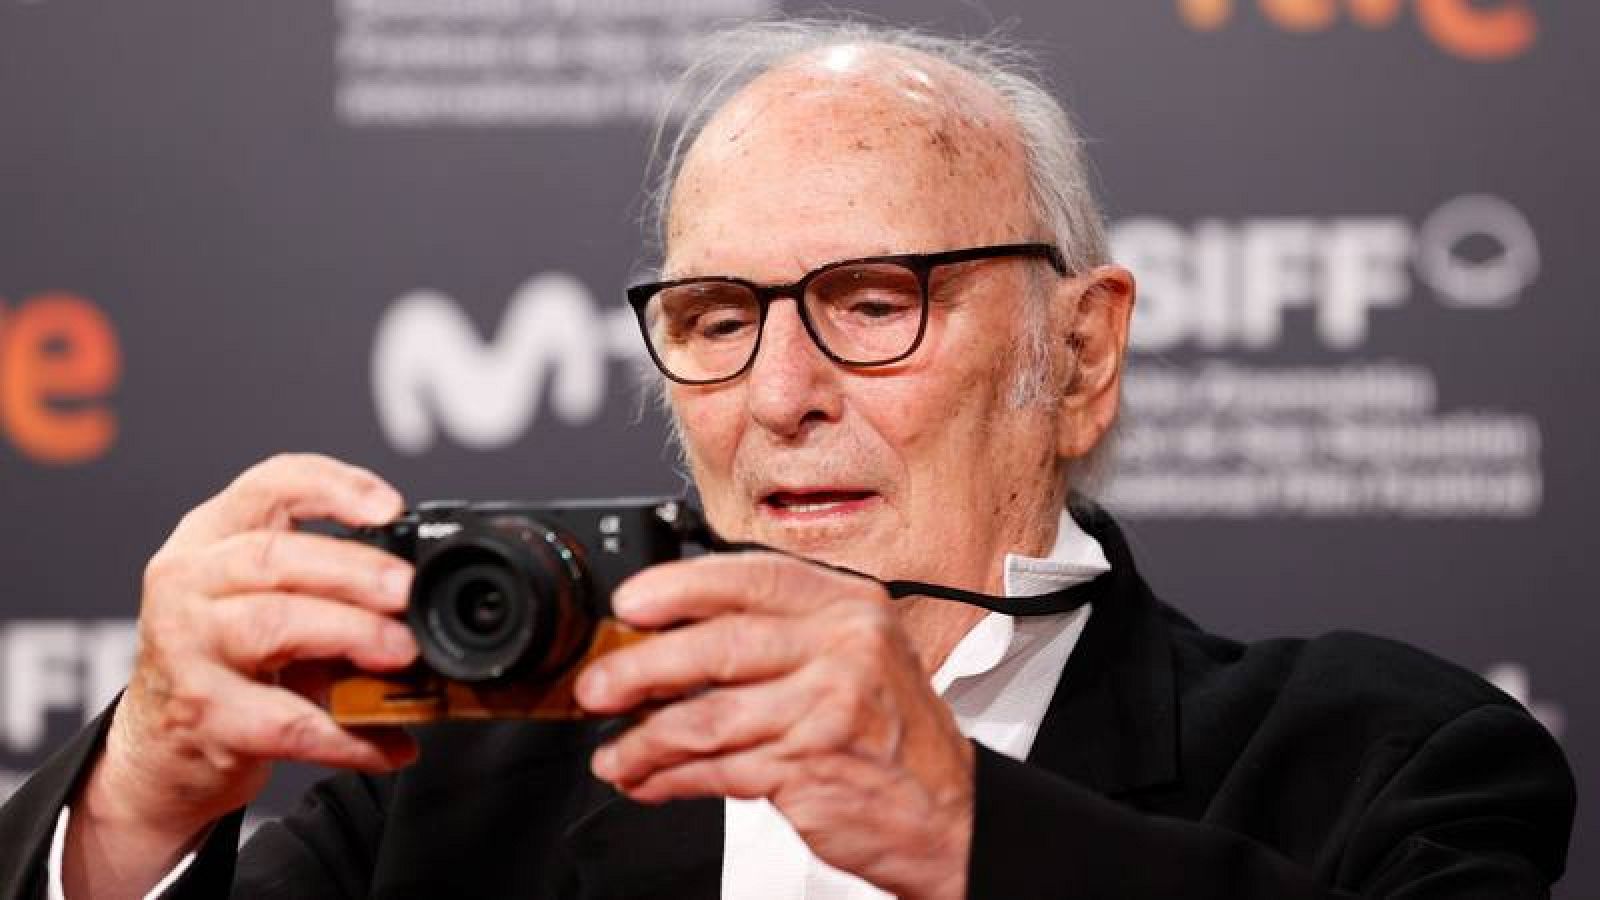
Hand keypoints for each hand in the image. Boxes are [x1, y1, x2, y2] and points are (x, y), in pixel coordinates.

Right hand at [67, 454, 419, 897]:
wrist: (159, 743)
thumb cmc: (228, 656)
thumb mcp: (266, 596)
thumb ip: (331, 580)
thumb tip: (428, 598)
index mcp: (212, 536)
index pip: (269, 485)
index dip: (333, 487)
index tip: (390, 508)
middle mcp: (188, 581)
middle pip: (273, 557)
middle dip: (354, 571)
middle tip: (408, 590)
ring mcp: (186, 648)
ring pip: (273, 625)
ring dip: (352, 634)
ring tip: (404, 652)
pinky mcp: (200, 715)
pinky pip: (284, 721)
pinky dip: (346, 735)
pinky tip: (390, 744)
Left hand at [576, 553, 974, 899]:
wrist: (950, 814)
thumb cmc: (892, 736)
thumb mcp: (857, 657)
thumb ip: (783, 636)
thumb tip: (675, 636)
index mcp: (850, 605)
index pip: (752, 577)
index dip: (679, 587)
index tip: (630, 604)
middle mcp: (845, 645)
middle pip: (719, 646)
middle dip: (640, 669)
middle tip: (597, 686)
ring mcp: (830, 706)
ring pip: (709, 715)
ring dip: (645, 738)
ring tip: (615, 752)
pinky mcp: (812, 765)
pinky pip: (719, 767)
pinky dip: (671, 777)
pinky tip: (648, 779)